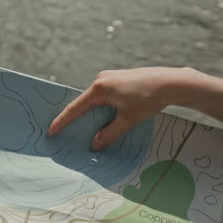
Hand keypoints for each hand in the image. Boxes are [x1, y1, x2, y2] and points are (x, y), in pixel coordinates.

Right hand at [47, 67, 189, 150]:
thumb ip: (109, 134)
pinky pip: (103, 97)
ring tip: (88, 130)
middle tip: (66, 134)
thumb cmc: (149, 100)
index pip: (76, 108)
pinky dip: (101, 109)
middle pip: (84, 104)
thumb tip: (94, 145)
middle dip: (77, 119)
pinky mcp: (118, 79)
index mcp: (100, 88)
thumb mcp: (128, 121)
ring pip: (95, 101)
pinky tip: (105, 119)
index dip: (62, 121)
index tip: (51, 131)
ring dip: (92, 115)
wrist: (170, 82)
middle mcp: (102, 79)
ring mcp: (110, 78)